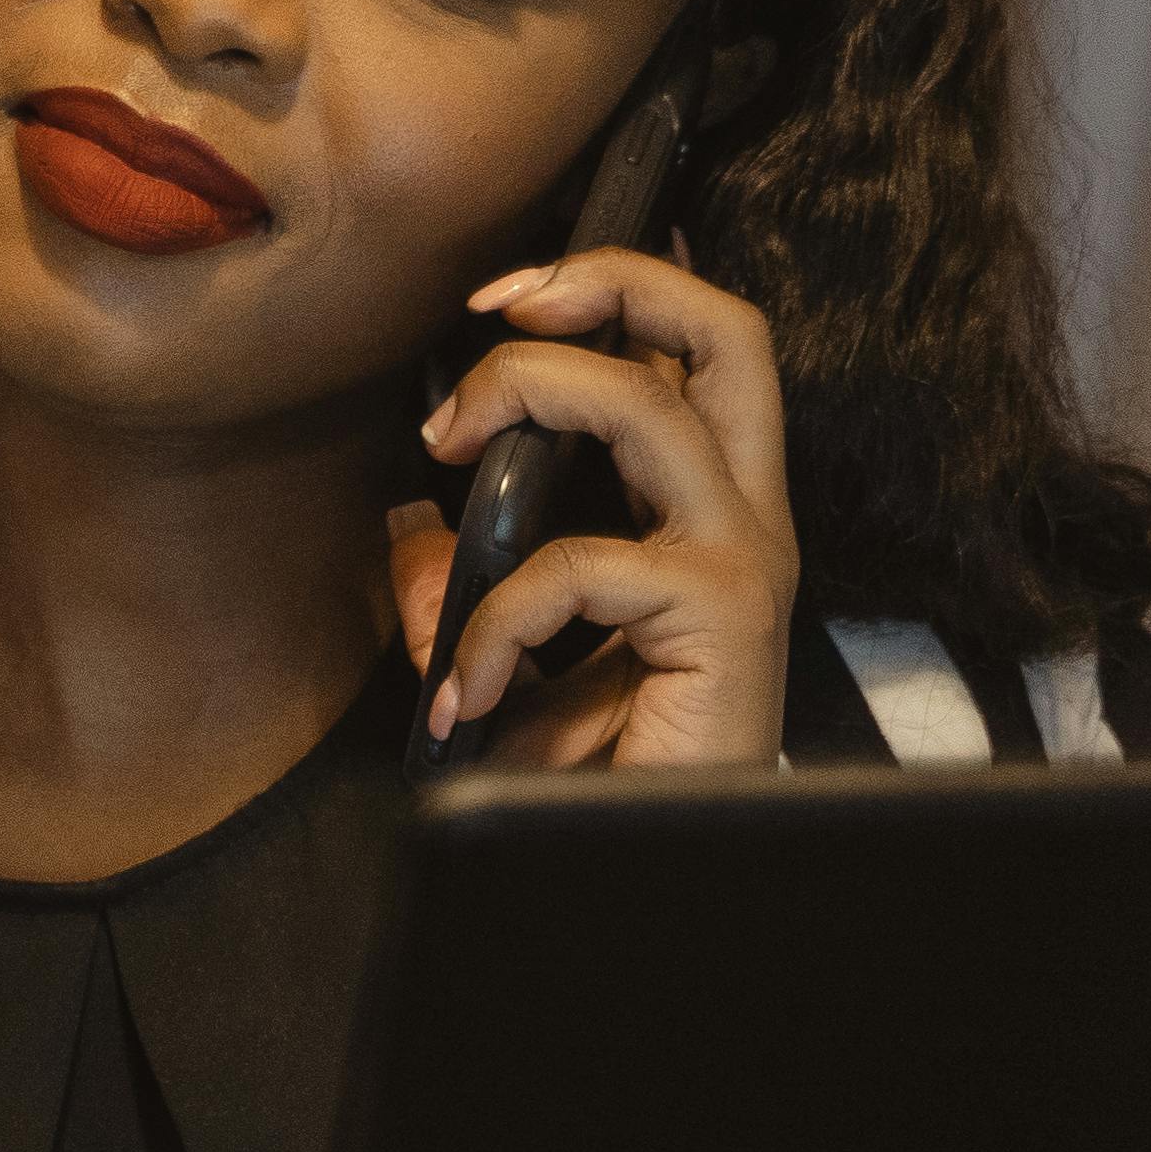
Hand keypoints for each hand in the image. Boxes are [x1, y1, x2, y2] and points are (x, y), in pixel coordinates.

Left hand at [387, 243, 793, 768]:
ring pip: (649, 405)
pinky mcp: (725, 618)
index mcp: (706, 507)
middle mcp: (743, 518)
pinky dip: (495, 615)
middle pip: (730, 331)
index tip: (497, 302)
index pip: (699, 348)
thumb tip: (407, 526)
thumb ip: (461, 588)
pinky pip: (581, 565)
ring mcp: (742, 562)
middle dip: (611, 280)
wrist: (648, 872)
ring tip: (442, 447)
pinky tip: (465, 689)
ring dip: (524, 396)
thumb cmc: (596, 773)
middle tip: (498, 310)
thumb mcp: (504, 661)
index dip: (612, 287)